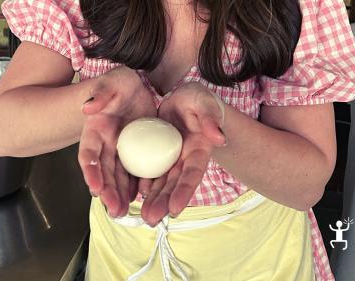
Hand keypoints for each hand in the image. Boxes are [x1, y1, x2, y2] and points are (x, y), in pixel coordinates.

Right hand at [78, 67, 156, 216]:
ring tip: (123, 212)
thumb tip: (88, 108)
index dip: (90, 171)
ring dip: (119, 194)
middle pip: (103, 172)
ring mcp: (120, 151)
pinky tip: (140, 198)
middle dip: (107, 192)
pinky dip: (135, 186)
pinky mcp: (135, 153)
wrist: (134, 86)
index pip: (88, 154)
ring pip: (117, 177)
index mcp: (95, 130)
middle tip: (115, 210)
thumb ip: (102, 93)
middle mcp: (105, 144)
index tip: (95, 188)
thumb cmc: (120, 83)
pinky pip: (134, 172)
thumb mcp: (113, 83)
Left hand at [140, 82, 225, 225]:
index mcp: (199, 150)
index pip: (192, 173)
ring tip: (144, 216)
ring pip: (161, 183)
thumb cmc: (198, 100)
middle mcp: (184, 159)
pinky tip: (135, 194)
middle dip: (164, 203)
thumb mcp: (205, 103)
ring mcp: (170, 159)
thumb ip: (210, 118)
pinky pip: (150, 171)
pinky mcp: (157, 155)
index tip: (175, 209)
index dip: (184, 191)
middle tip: (151, 219)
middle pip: (174, 184)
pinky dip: (144, 183)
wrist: (184, 100)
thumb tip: (218, 138)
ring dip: (154, 199)